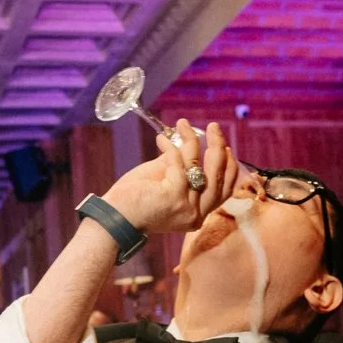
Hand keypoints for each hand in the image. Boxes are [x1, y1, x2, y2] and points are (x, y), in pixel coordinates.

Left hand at [103, 120, 238, 238]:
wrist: (113, 218)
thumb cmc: (136, 200)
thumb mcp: (165, 180)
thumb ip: (182, 166)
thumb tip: (192, 142)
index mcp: (197, 214)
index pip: (225, 191)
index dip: (229, 167)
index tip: (225, 147)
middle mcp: (197, 215)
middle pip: (219, 176)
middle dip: (217, 146)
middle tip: (212, 127)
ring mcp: (187, 207)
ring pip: (200, 166)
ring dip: (192, 139)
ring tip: (183, 123)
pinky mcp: (174, 195)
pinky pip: (178, 162)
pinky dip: (170, 147)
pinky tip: (161, 139)